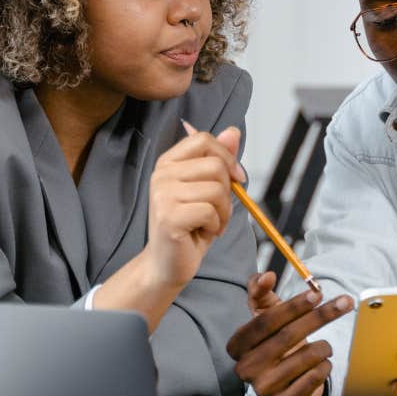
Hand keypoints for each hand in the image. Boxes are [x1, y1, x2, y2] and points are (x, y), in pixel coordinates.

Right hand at [144, 126, 245, 288]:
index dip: (227, 157)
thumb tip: (233, 131)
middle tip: (216, 211)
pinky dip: (215, 225)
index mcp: (168, 162)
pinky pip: (210, 211)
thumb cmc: (190, 226)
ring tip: (209, 223)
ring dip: (223, 212)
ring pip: (216, 190)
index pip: (204, 139)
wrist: (168, 264)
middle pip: (215, 166)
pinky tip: (202, 232)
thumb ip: (219, 159)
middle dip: (227, 192)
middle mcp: (161, 174)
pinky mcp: (168, 217)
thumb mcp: (209, 189)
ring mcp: (162, 195)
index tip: (235, 178)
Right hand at [227, 271, 352, 395]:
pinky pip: (313, 379)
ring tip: (325, 346)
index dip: (292, 306)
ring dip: (323, 347)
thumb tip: (265, 275)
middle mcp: (246, 368)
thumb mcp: (264, 313)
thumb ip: (260, 291)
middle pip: (287, 337)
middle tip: (344, 303)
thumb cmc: (274, 340)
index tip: (316, 294)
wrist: (284, 380)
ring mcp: (263, 388)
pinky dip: (324, 367)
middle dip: (319, 317)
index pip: (265, 322)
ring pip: (304, 359)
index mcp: (238, 344)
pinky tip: (322, 363)